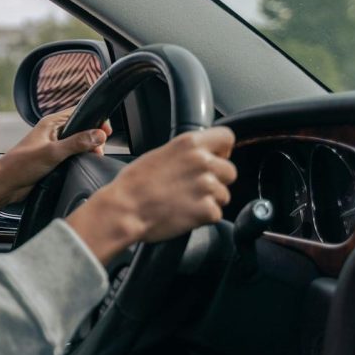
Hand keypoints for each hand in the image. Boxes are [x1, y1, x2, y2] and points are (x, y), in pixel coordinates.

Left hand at [0, 107, 109, 203]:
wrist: (6, 184)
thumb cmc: (21, 165)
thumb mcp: (52, 152)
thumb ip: (76, 143)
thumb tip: (99, 135)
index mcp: (50, 123)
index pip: (78, 112)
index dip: (94, 119)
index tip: (106, 131)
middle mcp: (53, 132)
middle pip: (82, 128)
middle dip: (94, 138)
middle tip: (98, 150)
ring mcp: (53, 145)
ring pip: (79, 143)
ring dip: (88, 149)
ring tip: (92, 157)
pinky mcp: (53, 159)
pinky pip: (73, 155)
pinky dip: (81, 158)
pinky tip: (83, 164)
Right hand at [68, 127, 237, 263]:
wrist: (124, 209)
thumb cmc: (134, 184)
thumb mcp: (159, 154)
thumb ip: (185, 153)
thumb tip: (200, 155)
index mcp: (189, 143)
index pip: (227, 138)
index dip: (222, 150)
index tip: (215, 158)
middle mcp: (202, 162)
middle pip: (230, 171)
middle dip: (217, 181)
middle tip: (194, 188)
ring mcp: (207, 186)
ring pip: (224, 194)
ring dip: (209, 200)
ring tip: (185, 202)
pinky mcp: (207, 210)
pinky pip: (216, 213)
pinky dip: (203, 217)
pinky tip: (184, 213)